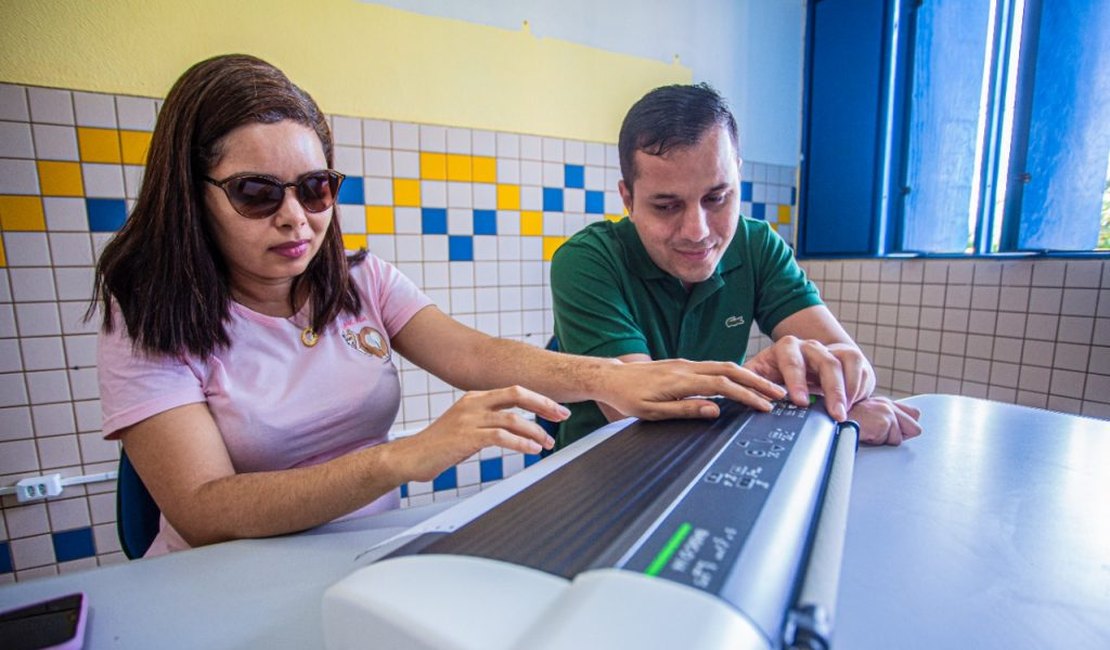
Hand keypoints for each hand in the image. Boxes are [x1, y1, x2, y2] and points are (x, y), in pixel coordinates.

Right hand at [388, 386, 563, 481]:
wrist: (411, 457)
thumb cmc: (440, 446)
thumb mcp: (468, 427)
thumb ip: (490, 423)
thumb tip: (518, 430)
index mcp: (475, 397)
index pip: (514, 391)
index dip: (539, 399)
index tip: (556, 409)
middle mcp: (473, 402)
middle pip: (517, 394)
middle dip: (543, 404)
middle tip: (562, 416)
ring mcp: (468, 418)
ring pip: (512, 418)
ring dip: (535, 431)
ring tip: (548, 443)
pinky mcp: (466, 436)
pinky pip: (500, 436)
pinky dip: (520, 442)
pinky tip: (532, 449)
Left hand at [598, 359, 787, 420]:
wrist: (611, 377)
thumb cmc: (629, 397)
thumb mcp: (653, 412)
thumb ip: (685, 410)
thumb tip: (714, 410)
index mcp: (681, 380)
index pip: (723, 387)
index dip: (747, 396)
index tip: (764, 406)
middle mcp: (687, 367)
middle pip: (731, 370)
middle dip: (757, 382)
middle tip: (779, 394)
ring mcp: (687, 364)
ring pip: (725, 366)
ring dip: (748, 377)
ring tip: (768, 389)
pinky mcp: (685, 365)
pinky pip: (715, 366)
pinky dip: (735, 373)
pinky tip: (744, 382)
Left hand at [742, 336, 874, 420]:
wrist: (799, 359)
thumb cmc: (774, 371)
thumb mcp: (758, 375)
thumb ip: (749, 385)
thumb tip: (739, 399)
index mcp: (785, 348)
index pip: (792, 361)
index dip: (797, 381)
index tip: (799, 401)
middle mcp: (810, 346)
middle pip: (826, 362)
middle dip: (832, 389)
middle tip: (834, 413)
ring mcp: (831, 350)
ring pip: (845, 364)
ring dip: (847, 390)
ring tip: (844, 412)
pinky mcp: (848, 357)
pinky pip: (859, 370)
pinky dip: (858, 388)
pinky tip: (852, 405)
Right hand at [848, 396, 921, 445]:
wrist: (829, 425)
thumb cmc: (842, 425)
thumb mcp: (867, 419)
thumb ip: (886, 418)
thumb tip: (908, 422)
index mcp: (883, 403)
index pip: (913, 414)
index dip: (905, 427)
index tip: (888, 431)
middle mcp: (886, 404)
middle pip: (914, 427)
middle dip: (898, 435)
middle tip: (877, 434)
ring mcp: (886, 411)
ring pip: (901, 437)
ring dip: (885, 440)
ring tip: (868, 434)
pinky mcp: (884, 421)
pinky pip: (892, 441)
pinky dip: (879, 442)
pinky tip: (866, 435)